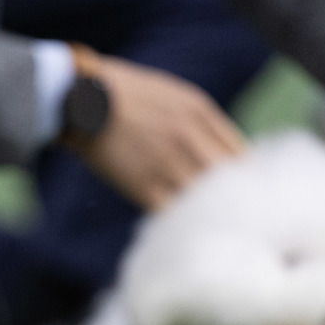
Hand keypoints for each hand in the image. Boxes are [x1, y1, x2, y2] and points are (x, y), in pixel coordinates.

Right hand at [73, 55, 244, 210]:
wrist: (80, 100)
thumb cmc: (125, 96)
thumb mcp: (174, 96)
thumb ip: (204, 122)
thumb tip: (226, 155)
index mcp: (201, 114)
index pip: (241, 157)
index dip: (243, 180)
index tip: (239, 193)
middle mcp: (190, 139)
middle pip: (229, 182)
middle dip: (233, 200)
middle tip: (230, 216)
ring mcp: (169, 164)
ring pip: (205, 201)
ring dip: (208, 215)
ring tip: (206, 227)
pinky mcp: (145, 187)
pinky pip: (176, 215)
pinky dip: (181, 224)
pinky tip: (181, 229)